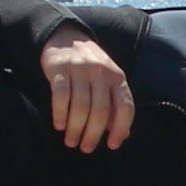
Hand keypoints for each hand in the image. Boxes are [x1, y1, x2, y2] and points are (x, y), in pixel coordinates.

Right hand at [40, 25, 133, 151]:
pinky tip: (59, 125)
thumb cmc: (90, 68)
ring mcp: (80, 70)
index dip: (121, 129)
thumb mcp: (108, 82)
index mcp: (118, 78)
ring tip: (71, 141)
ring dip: (75, 128)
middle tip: (85, 148)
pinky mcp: (60, 69)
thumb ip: (115, 107)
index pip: (125, 107)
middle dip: (93, 134)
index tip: (112, 145)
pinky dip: (60, 114)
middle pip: (100, 111)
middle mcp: (101, 73)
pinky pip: (61, 96)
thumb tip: (123, 136)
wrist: (66, 37)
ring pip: (80, 106)